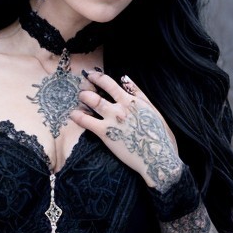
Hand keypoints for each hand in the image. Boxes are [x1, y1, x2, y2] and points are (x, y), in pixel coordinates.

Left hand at [70, 71, 184, 191]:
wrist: (157, 157)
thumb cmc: (159, 135)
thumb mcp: (153, 109)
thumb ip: (138, 94)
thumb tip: (125, 79)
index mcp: (131, 101)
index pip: (110, 83)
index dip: (98, 77)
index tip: (92, 75)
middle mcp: (120, 107)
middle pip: (98, 91)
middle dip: (86, 87)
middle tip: (81, 88)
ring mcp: (111, 120)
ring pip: (91, 102)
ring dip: (83, 98)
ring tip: (79, 99)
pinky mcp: (105, 133)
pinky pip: (86, 121)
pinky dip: (77, 116)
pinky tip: (72, 114)